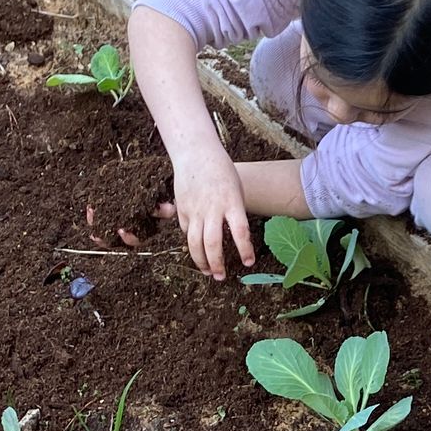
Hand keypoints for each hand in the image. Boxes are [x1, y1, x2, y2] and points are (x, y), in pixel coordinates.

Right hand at [167, 148, 254, 280]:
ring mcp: (194, 209)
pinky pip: (186, 232)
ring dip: (202, 261)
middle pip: (212, 243)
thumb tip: (237, 239)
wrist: (196, 153)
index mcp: (232, 202)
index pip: (240, 232)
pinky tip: (197, 251)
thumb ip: (235, 214)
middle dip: (217, 264)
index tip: (248, 262)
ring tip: (208, 272)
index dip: (245, 250)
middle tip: (221, 277)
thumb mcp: (236, 190)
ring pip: (195, 243)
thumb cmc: (222, 172)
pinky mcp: (182, 209)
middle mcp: (212, 208)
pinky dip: (192, 244)